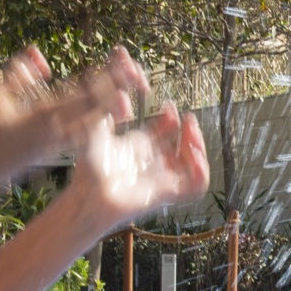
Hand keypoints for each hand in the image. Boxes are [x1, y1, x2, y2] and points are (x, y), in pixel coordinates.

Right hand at [0, 48, 144, 190]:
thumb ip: (17, 75)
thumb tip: (40, 59)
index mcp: (43, 116)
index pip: (84, 93)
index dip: (108, 79)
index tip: (129, 67)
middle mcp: (53, 133)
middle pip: (93, 110)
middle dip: (116, 93)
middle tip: (139, 82)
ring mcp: (49, 146)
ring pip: (86, 127)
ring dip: (105, 113)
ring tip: (125, 105)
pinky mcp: (42, 154)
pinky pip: (72, 138)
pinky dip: (87, 127)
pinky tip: (94, 125)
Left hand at [68, 106, 208, 233]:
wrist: (90, 195)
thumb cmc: (90, 171)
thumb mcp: (97, 133)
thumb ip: (107, 112)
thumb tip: (119, 95)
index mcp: (140, 148)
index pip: (164, 132)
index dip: (170, 119)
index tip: (169, 106)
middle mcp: (153, 163)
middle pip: (182, 146)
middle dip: (189, 131)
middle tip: (189, 117)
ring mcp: (161, 178)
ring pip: (192, 164)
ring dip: (198, 147)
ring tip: (193, 133)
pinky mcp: (167, 193)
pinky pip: (195, 186)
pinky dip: (200, 171)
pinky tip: (193, 153)